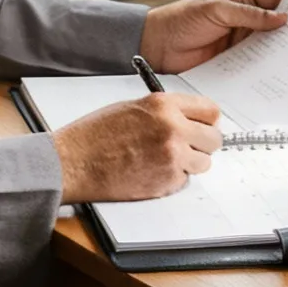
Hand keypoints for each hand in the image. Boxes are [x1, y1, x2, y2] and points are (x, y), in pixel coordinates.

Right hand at [53, 93, 222, 202]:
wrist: (73, 163)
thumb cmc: (93, 136)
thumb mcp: (130, 108)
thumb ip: (162, 111)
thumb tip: (187, 120)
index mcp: (163, 105)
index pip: (210, 110)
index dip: (207, 121)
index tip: (203, 126)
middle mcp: (173, 128)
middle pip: (214, 139)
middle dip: (202, 144)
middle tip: (187, 147)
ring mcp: (173, 156)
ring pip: (203, 163)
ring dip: (189, 163)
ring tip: (163, 160)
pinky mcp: (167, 181)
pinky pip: (184, 180)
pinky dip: (172, 178)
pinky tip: (150, 171)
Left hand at [140, 0, 286, 73]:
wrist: (156, 45)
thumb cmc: (181, 19)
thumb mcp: (217, 10)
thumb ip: (249, 15)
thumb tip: (281, 18)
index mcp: (243, 0)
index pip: (276, 0)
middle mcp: (245, 21)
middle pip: (277, 25)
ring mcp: (241, 42)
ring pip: (269, 46)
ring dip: (283, 51)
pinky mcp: (235, 62)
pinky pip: (256, 64)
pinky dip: (267, 67)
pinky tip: (281, 72)